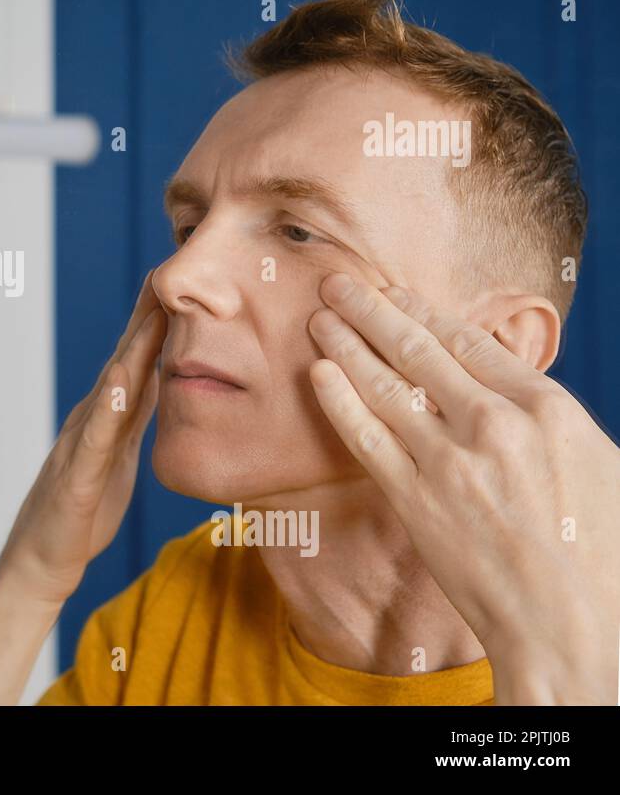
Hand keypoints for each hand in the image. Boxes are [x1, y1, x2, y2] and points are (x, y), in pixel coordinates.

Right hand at [0, 271, 165, 605]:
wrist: (44, 557)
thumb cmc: (82, 510)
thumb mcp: (118, 454)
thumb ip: (131, 416)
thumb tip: (155, 378)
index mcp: (107, 418)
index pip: (135, 363)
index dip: (153, 324)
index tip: (173, 281)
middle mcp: (92, 423)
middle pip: (120, 362)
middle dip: (141, 319)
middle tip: (160, 273)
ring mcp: (82, 447)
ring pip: (108, 392)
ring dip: (129, 352)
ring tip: (150, 315)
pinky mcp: (78, 479)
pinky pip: (96, 441)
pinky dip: (108, 409)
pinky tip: (122, 385)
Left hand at [307, 272, 619, 703]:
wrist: (573, 626)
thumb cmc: (597, 549)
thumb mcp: (595, 461)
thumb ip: (542, 416)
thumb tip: (504, 385)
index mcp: (546, 407)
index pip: (469, 340)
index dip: (421, 309)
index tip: (394, 291)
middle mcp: (494, 424)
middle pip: (416, 347)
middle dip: (370, 309)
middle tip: (337, 283)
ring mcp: (449, 461)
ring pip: (383, 384)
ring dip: (344, 344)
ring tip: (318, 318)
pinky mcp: (414, 500)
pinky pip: (365, 437)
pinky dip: (338, 400)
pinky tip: (318, 373)